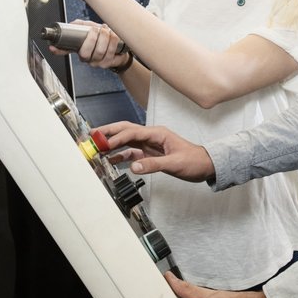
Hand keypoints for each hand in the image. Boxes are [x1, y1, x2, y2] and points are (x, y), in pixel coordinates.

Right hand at [53, 19, 129, 70]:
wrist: (119, 49)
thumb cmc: (103, 39)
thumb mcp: (90, 30)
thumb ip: (80, 26)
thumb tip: (71, 25)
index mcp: (79, 49)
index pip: (65, 51)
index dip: (58, 50)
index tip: (52, 47)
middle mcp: (86, 58)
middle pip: (85, 53)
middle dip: (92, 38)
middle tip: (96, 29)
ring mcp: (97, 62)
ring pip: (98, 52)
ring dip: (104, 38)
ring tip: (106, 30)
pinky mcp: (108, 63)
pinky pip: (109, 53)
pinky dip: (112, 41)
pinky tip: (113, 35)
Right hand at [97, 122, 215, 181]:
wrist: (205, 166)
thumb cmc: (194, 161)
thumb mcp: (175, 164)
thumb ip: (154, 165)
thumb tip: (134, 166)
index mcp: (158, 133)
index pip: (132, 132)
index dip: (117, 138)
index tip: (104, 144)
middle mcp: (151, 136)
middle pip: (125, 131)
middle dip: (108, 132)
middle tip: (92, 135)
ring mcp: (149, 145)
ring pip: (126, 141)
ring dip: (111, 144)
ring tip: (96, 147)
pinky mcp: (149, 154)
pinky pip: (131, 153)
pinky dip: (120, 155)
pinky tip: (110, 159)